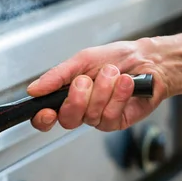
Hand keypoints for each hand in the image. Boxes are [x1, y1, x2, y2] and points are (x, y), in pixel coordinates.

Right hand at [27, 38, 171, 131]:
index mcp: (66, 95)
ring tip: (113, 74)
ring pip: (90, 115)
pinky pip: (109, 116)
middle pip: (67, 119)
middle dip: (77, 98)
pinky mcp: (116, 122)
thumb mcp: (81, 60)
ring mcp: (97, 117)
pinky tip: (126, 83)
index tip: (47, 111)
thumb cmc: (116, 58)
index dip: (43, 119)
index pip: (45, 116)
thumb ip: (56, 76)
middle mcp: (80, 109)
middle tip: (86, 79)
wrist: (147, 60)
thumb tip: (34, 89)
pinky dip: (118, 96)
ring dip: (103, 90)